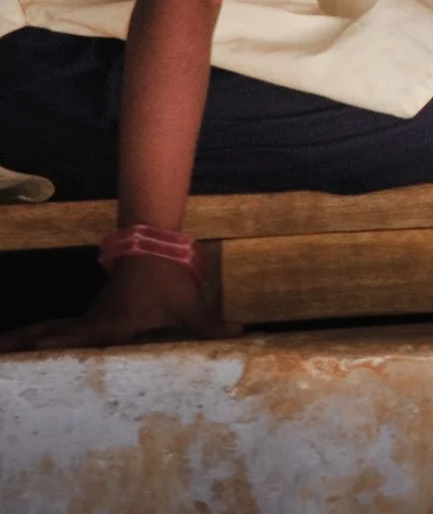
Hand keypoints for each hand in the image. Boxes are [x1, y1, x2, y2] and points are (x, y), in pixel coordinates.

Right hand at [0, 255, 237, 351]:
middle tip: (1, 351)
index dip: (67, 341)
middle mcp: (97, 320)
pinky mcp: (87, 318)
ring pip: (51, 328)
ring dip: (24, 339)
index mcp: (118, 320)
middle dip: (29, 342)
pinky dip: (35, 336)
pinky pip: (56, 328)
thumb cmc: (170, 279)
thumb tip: (241, 332)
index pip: (89, 334)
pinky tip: (16, 346)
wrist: (153, 249)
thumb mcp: (190, 303)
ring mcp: (88, 318)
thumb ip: (210, 324)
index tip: (42, 345)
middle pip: (57, 333)